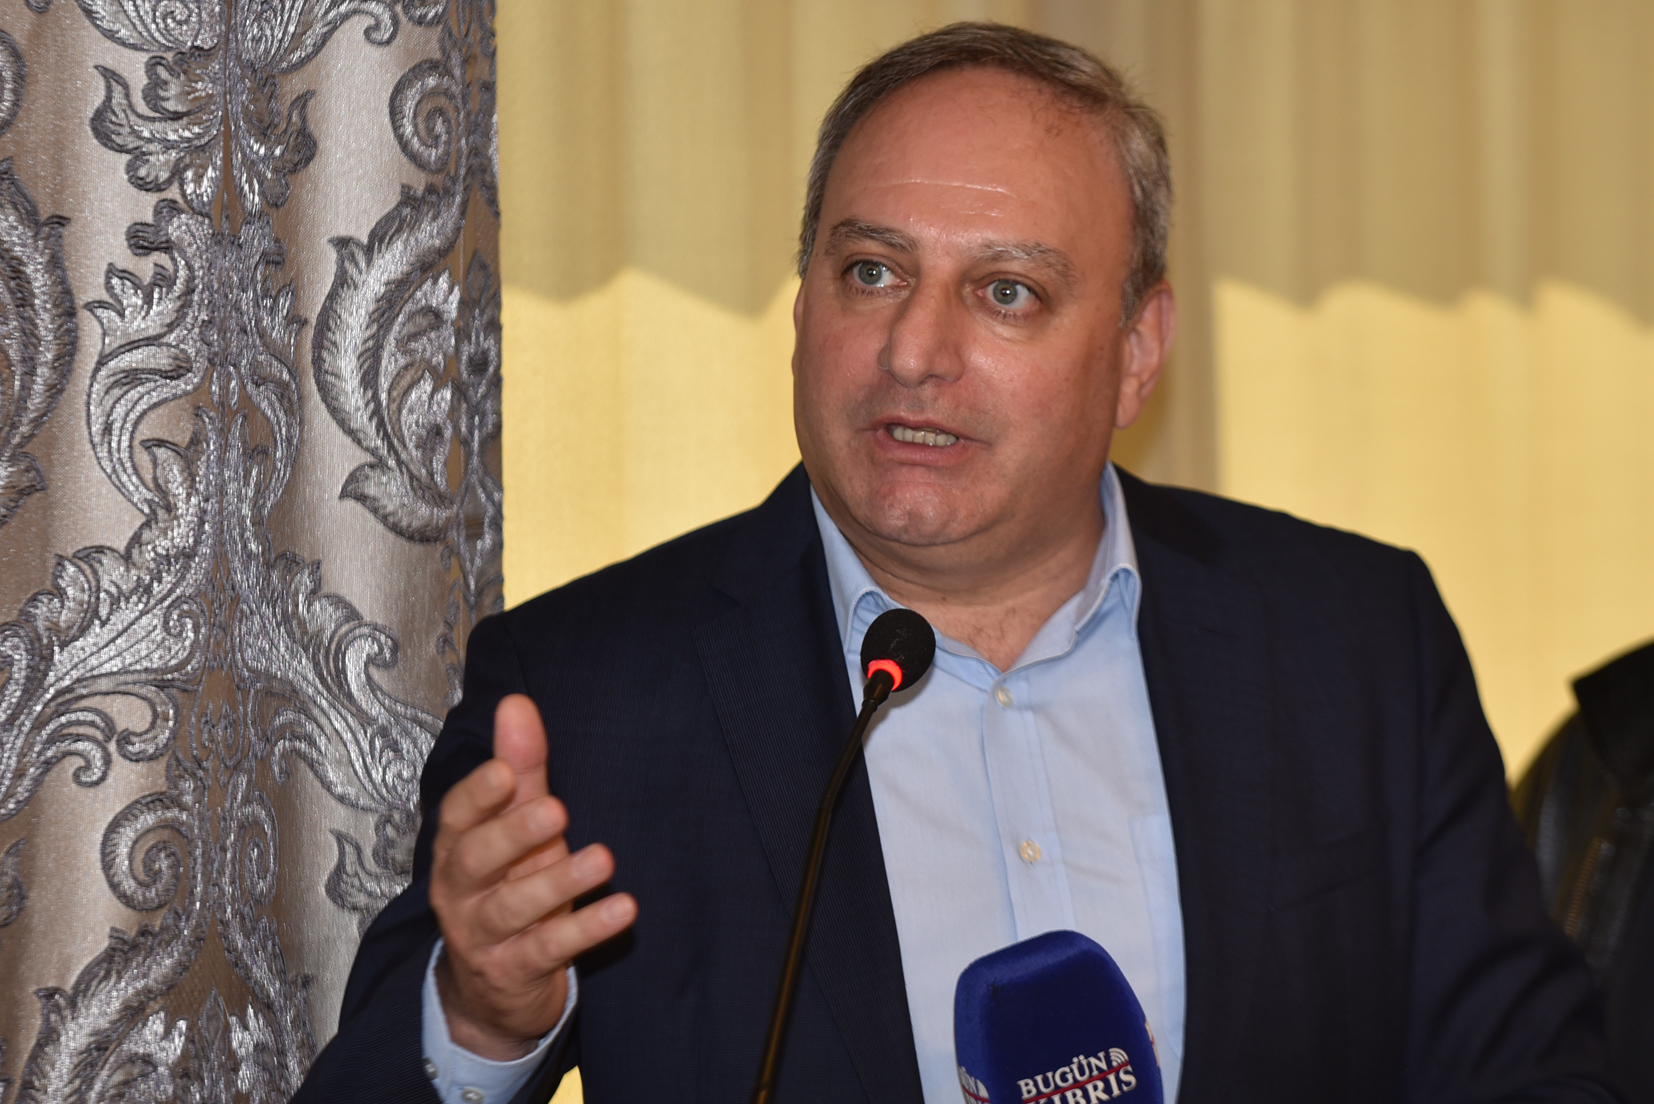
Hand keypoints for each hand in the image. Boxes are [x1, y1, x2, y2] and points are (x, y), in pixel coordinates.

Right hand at [429, 694, 637, 1059]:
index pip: (456, 817)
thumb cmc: (507, 885)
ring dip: (558, 881)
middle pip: (476, 860)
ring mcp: (483, 935)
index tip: (506, 772)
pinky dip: (587, 929)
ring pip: (513, 907)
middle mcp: (461, 891)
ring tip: (603, 859)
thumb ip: (518, 767)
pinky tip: (624, 909)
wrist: (493, 987)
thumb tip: (517, 703)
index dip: (478, 795)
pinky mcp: (515, 971)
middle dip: (514, 833)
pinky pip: (550, 949)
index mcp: (457, 848)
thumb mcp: (514, 825)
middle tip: (556, 810)